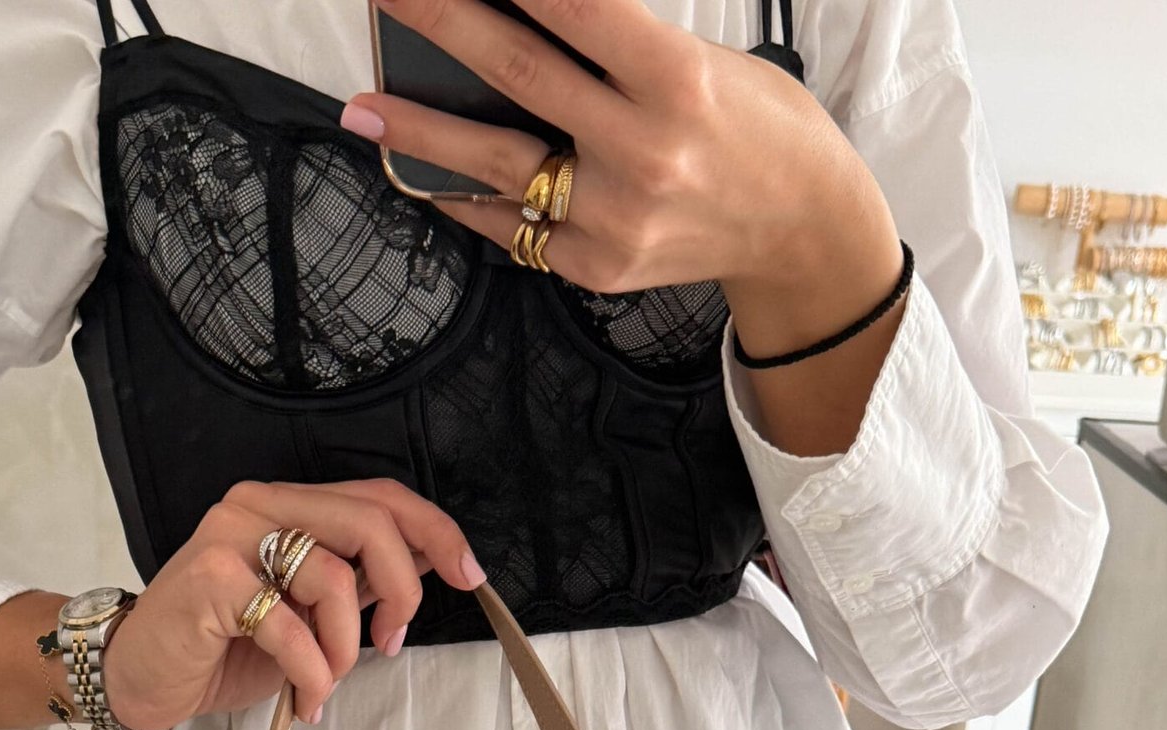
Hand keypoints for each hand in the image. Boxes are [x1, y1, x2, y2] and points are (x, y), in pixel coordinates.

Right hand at [102, 478, 485, 729]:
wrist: (141, 677)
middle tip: (392, 641)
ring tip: (327, 681)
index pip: (379, 495)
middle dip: (402, 590)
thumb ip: (355, 583)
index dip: (435, 531)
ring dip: (346, 647)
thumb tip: (426, 566)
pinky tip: (303, 700)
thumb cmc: (224, 649)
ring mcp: (230, 538)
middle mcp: (258, 506)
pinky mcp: (209, 581)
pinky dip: (312, 675)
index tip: (469, 575)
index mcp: (286, 505)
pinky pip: (291, 627)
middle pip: (369, 523)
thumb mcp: (306, 612)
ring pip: (334, 578)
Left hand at [345, 0, 901, 339]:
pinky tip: (424, 172)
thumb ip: (617, 47)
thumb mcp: (702, 62)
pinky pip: (511, 226)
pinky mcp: (595, 267)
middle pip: (517, 71)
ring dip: (420, 133)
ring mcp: (613, 217)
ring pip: (496, 162)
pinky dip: (465, 194)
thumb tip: (523, 21)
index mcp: (676, 79)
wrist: (802, 231)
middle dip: (442, 21)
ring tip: (364, 109)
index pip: (574, 7)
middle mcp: (642, 150)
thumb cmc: (754, 128)